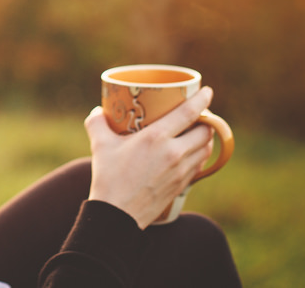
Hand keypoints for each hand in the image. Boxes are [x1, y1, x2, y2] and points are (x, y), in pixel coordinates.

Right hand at [84, 87, 215, 228]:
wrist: (117, 215)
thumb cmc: (108, 178)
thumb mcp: (100, 145)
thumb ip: (97, 123)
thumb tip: (98, 111)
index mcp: (156, 138)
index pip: (189, 113)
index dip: (202, 99)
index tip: (207, 90)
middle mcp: (174, 153)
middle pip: (205, 131)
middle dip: (206, 120)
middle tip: (198, 114)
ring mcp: (181, 171)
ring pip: (206, 149)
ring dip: (206, 138)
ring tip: (197, 131)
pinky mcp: (182, 185)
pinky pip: (199, 165)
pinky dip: (200, 155)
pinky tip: (191, 153)